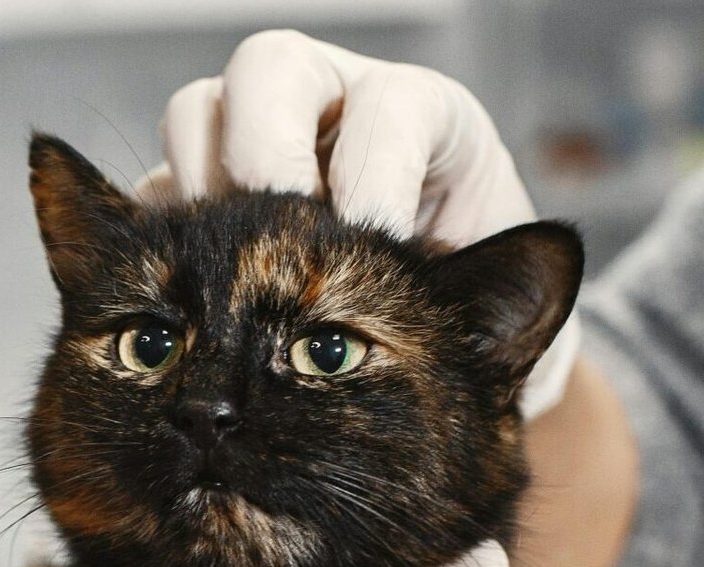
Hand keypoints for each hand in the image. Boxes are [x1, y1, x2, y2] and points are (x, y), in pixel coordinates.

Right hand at [143, 29, 578, 416]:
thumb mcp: (500, 323)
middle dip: (268, 142)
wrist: (414, 360)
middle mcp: (330, 112)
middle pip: (274, 69)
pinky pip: (156, 191)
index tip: (378, 234)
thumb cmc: (464, 329)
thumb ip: (516, 309)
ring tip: (224, 256)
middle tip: (277, 219)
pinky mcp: (198, 197)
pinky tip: (186, 286)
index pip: (392, 106)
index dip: (378, 164)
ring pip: (200, 112)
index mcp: (421, 123)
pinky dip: (164, 231)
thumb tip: (547, 274)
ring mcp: (252, 148)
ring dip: (201, 180)